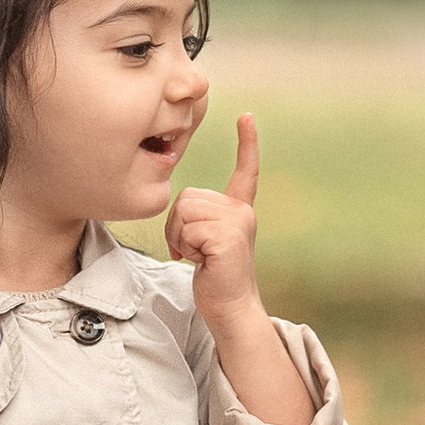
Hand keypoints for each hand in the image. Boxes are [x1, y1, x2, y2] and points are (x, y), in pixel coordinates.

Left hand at [165, 113, 263, 325]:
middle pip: (187, 197)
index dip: (246, 143)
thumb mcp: (206, 238)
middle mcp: (242, 211)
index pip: (246, 170)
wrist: (230, 307)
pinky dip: (184, 248)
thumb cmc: (214, 275)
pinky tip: (202, 262)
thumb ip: (199, 216)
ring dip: (179, 237)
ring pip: (184, 212)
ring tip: (198, 255)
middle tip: (193, 249)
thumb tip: (183, 208)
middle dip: (177, 226)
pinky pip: (187, 230)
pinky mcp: (228, 238)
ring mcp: (237, 223)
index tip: (246, 116)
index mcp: (239, 208)